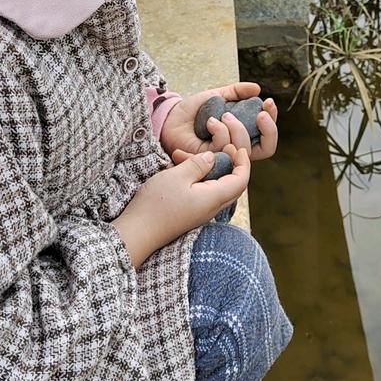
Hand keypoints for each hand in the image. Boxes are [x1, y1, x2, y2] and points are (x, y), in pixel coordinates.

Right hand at [112, 144, 249, 266]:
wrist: (136, 233)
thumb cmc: (156, 204)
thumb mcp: (177, 176)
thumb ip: (198, 165)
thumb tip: (213, 157)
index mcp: (213, 199)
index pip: (241, 180)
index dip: (243, 162)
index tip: (236, 147)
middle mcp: (211, 208)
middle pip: (233, 185)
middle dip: (230, 164)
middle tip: (221, 148)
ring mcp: (201, 213)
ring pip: (216, 187)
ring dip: (208, 169)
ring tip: (182, 155)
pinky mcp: (190, 214)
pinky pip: (203, 193)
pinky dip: (197, 178)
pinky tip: (179, 168)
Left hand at [160, 82, 278, 162]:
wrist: (171, 118)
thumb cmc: (193, 111)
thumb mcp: (217, 96)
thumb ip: (237, 92)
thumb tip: (257, 89)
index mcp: (243, 133)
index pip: (267, 135)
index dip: (273, 121)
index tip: (268, 102)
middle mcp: (238, 147)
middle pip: (267, 148)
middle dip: (269, 130)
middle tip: (260, 115)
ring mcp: (225, 155)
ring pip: (245, 148)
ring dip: (237, 127)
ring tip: (223, 114)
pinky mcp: (211, 160)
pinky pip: (224, 147)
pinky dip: (220, 131)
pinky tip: (210, 122)